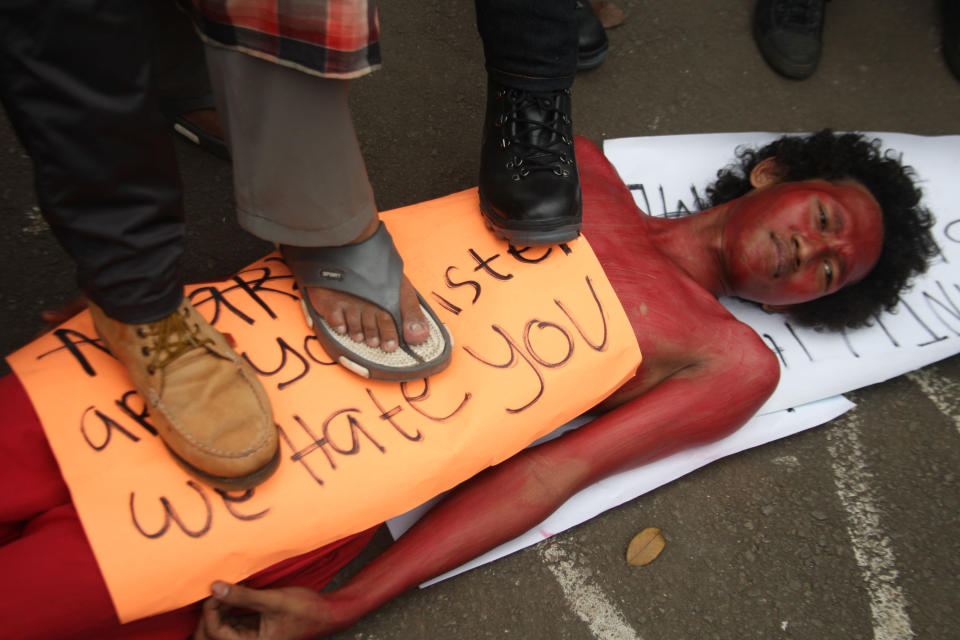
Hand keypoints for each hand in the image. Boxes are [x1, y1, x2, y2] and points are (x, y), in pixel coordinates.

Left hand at [194, 581, 325, 639]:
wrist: (329, 613)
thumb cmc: (306, 610)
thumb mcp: (274, 601)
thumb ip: (243, 596)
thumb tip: (215, 588)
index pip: (216, 632)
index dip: (211, 610)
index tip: (216, 589)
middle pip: (213, 634)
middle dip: (210, 614)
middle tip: (216, 591)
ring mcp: (251, 636)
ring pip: (222, 626)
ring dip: (220, 609)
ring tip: (225, 588)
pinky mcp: (255, 627)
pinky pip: (234, 620)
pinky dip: (230, 607)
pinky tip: (235, 591)